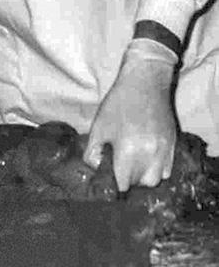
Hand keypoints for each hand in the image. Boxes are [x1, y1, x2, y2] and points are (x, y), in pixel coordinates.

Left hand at [83, 39, 178, 191]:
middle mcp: (150, 153)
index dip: (114, 184)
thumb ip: (93, 153)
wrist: (145, 81)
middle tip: (119, 170)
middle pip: (140, 184)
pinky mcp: (173, 143)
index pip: (124, 183)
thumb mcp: (98, 128)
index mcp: (129, 150)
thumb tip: (96, 169)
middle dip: (129, 180)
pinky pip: (167, 168)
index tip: (108, 178)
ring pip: (156, 178)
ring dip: (144, 176)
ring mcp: (164, 148)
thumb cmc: (118, 104)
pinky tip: (145, 158)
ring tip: (133, 165)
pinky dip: (156, 169)